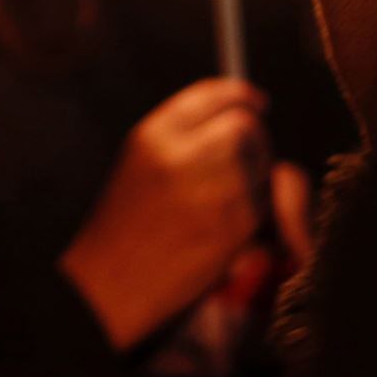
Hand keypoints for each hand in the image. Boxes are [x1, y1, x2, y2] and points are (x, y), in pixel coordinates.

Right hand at [59, 79, 267, 349]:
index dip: (241, 95)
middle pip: (246, 127)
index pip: (213, 94)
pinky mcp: (236, 224)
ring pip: (262, 165)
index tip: (256, 102)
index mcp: (154, 135)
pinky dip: (257, 212)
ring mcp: (213, 189)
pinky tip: (224, 227)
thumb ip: (183, 134)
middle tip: (245, 159)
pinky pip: (265, 203)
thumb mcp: (141, 161)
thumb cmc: (126, 224)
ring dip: (256, 178)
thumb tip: (241, 112)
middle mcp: (183, 154)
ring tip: (223, 200)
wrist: (112, 282)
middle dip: (254, 140)